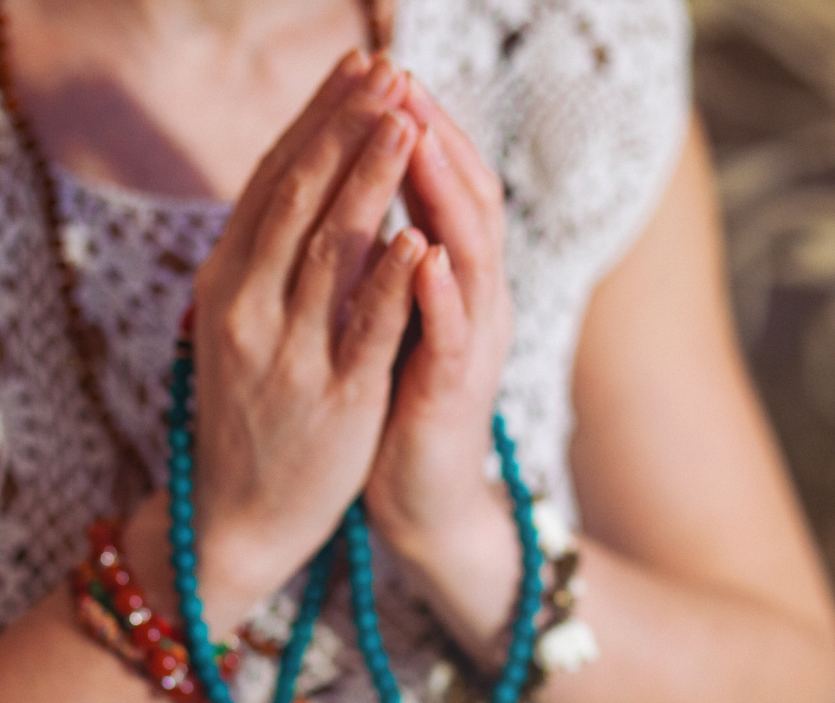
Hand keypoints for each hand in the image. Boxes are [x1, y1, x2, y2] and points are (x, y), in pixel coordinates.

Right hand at [124, 51, 430, 617]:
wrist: (234, 515)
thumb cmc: (249, 410)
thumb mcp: (241, 320)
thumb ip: (268, 252)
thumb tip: (304, 171)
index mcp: (225, 279)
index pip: (275, 179)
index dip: (318, 118)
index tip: (359, 66)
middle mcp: (247, 305)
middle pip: (299, 197)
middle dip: (346, 127)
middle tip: (389, 71)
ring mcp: (288, 351)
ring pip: (330, 249)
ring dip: (369, 179)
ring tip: (405, 121)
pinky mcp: (334, 397)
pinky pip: (364, 329)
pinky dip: (389, 280)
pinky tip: (415, 237)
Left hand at [361, 81, 521, 645]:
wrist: (420, 497)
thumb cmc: (398, 399)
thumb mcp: (390, 311)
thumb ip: (386, 251)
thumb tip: (358, 178)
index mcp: (456, 276)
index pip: (447, 182)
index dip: (422, 126)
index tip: (382, 73)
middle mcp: (476, 299)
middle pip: (470, 201)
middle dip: (436, 138)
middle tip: (402, 81)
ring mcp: (472, 345)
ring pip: (471, 256)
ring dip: (444, 197)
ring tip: (420, 142)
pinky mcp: (455, 395)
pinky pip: (452, 338)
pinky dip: (440, 294)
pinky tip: (423, 256)